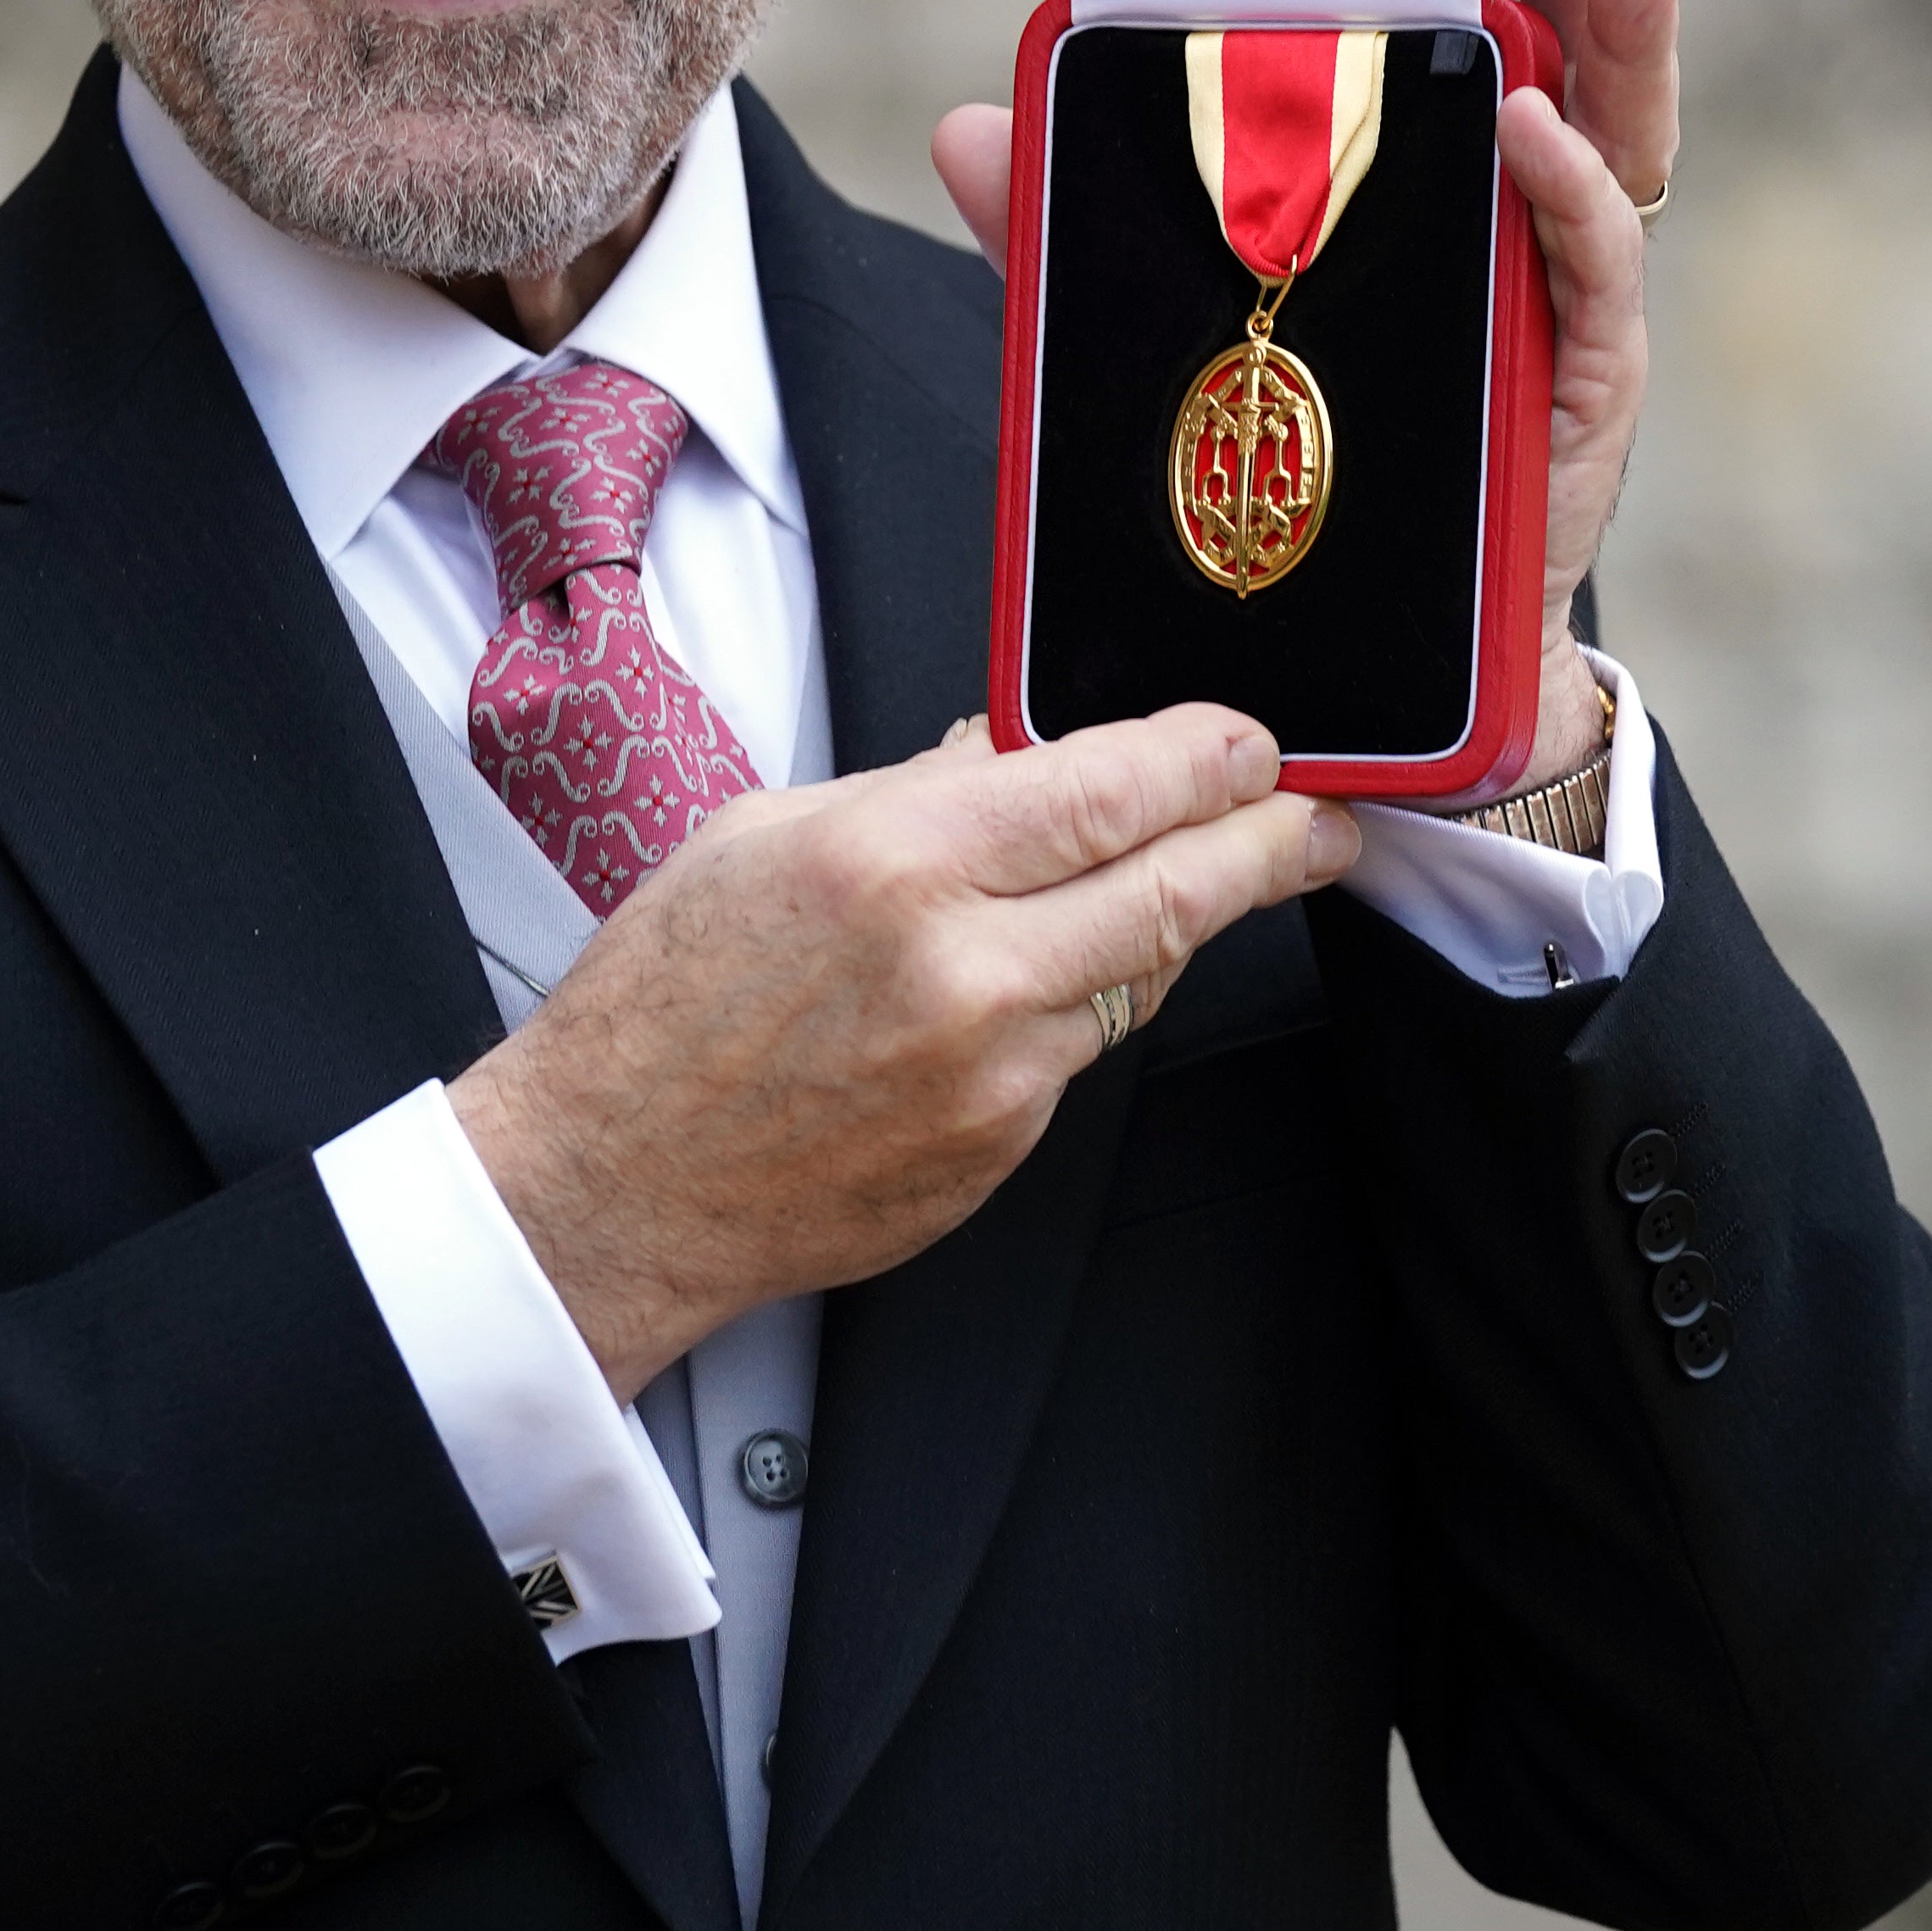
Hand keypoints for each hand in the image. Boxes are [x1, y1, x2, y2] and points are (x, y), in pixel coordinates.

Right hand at [450, 704, 1354, 1393]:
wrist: (611, 1185)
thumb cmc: (663, 1005)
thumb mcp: (765, 835)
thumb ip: (914, 788)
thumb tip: (1019, 748)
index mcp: (894, 859)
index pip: (1112, 787)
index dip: (1212, 761)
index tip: (1254, 745)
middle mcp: (960, 967)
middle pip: (1175, 886)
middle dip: (1271, 840)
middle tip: (1320, 815)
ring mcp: (991, 1070)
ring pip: (1146, 970)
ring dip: (1190, 916)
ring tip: (1228, 871)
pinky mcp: (999, 1144)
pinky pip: (1084, 1047)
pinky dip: (1095, 997)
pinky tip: (1074, 969)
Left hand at [931, 0, 1678, 795]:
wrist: (1348, 669)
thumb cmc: (1283, 467)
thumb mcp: (1161, 328)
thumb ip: (1075, 237)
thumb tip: (971, 133)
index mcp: (1429, 185)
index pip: (1485, 28)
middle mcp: (1513, 230)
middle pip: (1582, 63)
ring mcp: (1552, 312)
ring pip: (1616, 154)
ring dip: (1626, 45)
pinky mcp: (1572, 401)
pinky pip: (1589, 287)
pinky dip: (1568, 201)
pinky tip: (1538, 134)